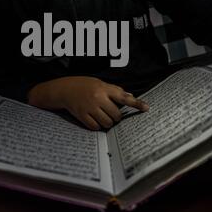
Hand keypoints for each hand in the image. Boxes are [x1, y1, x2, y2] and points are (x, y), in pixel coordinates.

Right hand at [28, 76, 148, 130]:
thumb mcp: (100, 83)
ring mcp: (90, 108)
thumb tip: (131, 98)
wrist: (64, 89)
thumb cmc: (85, 85)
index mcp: (104, 88)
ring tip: (103, 116)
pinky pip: (96, 127)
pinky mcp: (82, 116)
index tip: (147, 109)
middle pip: (117, 115)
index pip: (124, 97)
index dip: (137, 104)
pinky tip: (95, 120)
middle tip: (112, 113)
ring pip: (107, 123)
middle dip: (117, 117)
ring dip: (108, 123)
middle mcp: (98, 98)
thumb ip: (115, 91)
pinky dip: (98, 126)